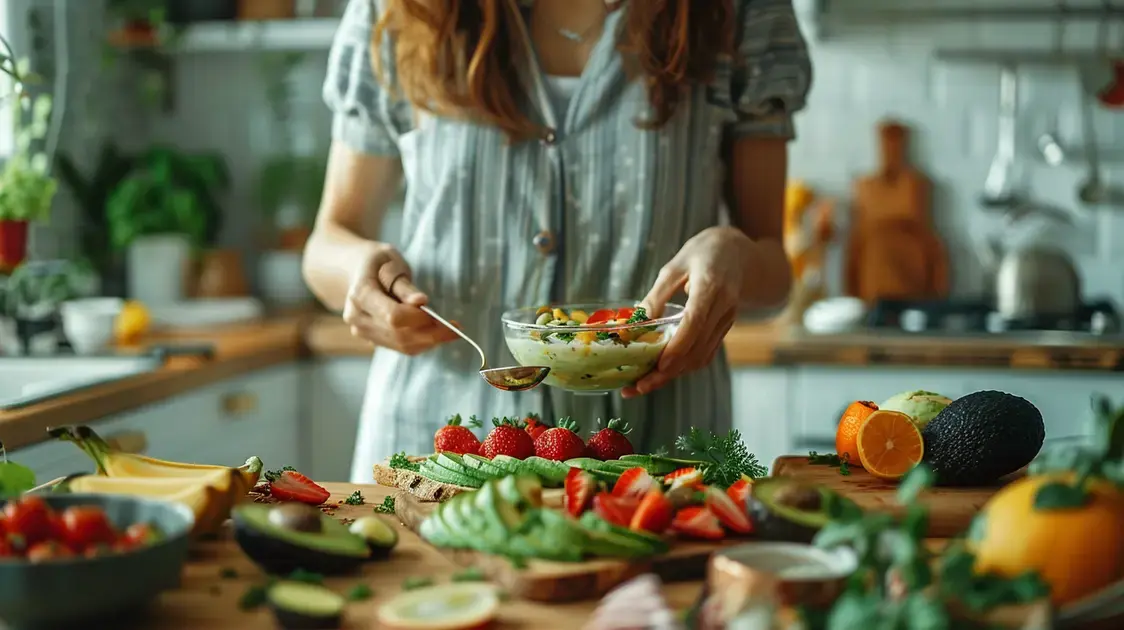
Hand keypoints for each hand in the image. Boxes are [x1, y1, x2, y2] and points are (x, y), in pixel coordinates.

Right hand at [342, 244, 458, 354]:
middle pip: (400, 335)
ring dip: (430, 341)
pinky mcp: (373, 339)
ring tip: (451, 331)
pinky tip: (437, 333)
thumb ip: (404, 285)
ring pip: (402, 345)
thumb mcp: (391, 263)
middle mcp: (358, 317)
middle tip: (456, 327)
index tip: (439, 315)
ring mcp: (363, 331)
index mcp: (360, 294)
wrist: (355, 270)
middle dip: (431, 333)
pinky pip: (402, 347)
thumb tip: (421, 302)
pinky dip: (423, 342)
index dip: (419, 318)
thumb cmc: (378, 262)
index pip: (393, 316)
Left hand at [623, 227, 750, 397]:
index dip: (678, 346)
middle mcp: (724, 306)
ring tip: (644, 383)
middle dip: (668, 371)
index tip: (659, 364)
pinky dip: (685, 365)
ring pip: (702, 355)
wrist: (740, 253)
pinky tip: (663, 372)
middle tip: (638, 385)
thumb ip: (657, 294)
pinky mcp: (725, 329)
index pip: (695, 322)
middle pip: (697, 347)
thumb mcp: (675, 265)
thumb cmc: (703, 254)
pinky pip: (706, 353)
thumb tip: (638, 322)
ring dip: (674, 374)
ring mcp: (727, 320)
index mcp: (711, 286)